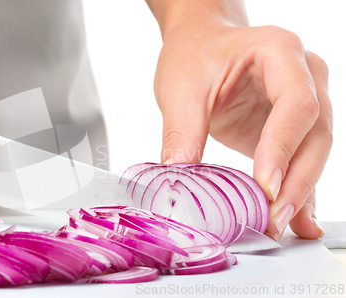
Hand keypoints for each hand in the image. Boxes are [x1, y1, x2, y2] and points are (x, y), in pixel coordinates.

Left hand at [153, 24, 330, 241]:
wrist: (200, 45)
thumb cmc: (193, 55)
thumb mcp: (180, 88)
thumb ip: (182, 131)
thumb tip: (178, 177)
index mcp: (279, 51)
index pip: (296, 104)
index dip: (283, 148)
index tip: (266, 187)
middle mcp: (304, 74)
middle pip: (316, 133)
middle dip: (296, 181)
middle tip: (273, 220)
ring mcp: (305, 100)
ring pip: (315, 150)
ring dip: (300, 192)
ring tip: (281, 227)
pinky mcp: (291, 126)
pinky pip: (301, 159)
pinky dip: (299, 190)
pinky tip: (298, 221)